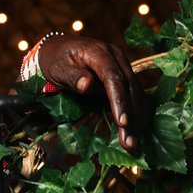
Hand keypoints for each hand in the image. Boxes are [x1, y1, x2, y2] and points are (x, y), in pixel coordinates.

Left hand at [39, 36, 144, 150]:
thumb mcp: (58, 67)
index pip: (114, 77)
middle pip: (129, 88)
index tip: (122, 122)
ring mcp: (122, 66)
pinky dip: (135, 114)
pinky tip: (134, 131)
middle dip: (131, 116)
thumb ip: (72, 76)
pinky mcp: (124, 76)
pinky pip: (134, 95)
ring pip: (136, 93)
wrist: (59, 48)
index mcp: (99, 52)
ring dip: (137, 119)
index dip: (119, 100)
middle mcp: (116, 57)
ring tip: (132, 143)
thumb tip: (87, 85)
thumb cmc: (55, 60)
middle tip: (129, 143)